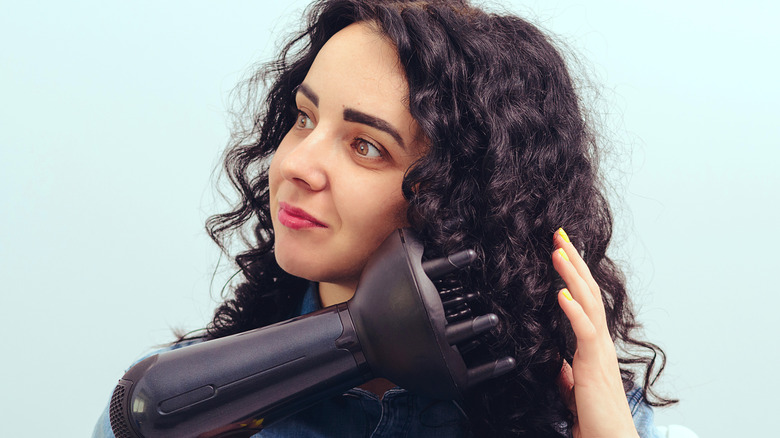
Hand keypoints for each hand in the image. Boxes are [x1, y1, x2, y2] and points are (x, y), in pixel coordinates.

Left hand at [552, 228, 638, 437]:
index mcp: (592, 347)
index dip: (572, 274)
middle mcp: (600, 344)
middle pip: (588, 293)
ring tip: (558, 251)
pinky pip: (585, 333)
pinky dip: (573, 311)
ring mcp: (599, 353)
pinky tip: (561, 293)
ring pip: (588, 305)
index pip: (583, 300)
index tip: (560, 251)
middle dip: (573, 262)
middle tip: (559, 235)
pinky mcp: (595, 367)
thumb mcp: (573, 392)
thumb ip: (567, 375)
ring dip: (572, 275)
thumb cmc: (595, 420)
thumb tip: (558, 363)